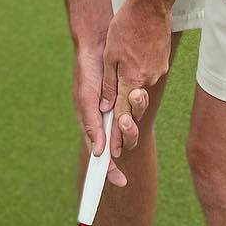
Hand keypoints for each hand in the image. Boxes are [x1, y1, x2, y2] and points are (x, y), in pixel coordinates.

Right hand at [73, 47, 127, 189]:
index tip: (121, 182)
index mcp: (91, 125)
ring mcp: (118, 109)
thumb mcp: (86, 98)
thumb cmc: (87, 72)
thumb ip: (91, 125)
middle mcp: (106, 121)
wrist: (98, 43)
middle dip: (127, 136)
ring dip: (134, 118)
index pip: (101, 155)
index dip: (110, 171)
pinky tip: (136, 93)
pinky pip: (139, 107)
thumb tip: (98, 153)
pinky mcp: (129, 96)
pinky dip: (139, 103)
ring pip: (133, 126)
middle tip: (125, 122)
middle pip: (122, 142)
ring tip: (131, 103)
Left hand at [100, 0, 171, 164]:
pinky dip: (139, 79)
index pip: (124, 114)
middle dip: (126, 124)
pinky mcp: (162, 64)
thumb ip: (110, 84)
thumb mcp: (111, 56)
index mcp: (132, 80)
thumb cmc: (125, 27)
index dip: (118, 133)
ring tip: (121, 109)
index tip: (114, 152)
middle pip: (134, 107)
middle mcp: (147, 80)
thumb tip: (107, 107)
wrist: (151, 5)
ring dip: (131, 97)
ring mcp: (157, 72)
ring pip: (140, 90)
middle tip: (118, 139)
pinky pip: (147, 77)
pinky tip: (133, 74)